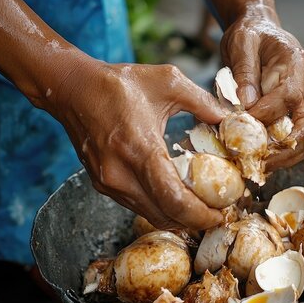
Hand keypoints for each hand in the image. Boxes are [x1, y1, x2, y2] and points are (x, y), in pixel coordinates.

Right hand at [48, 57, 225, 229]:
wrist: (73, 88)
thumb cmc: (118, 83)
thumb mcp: (168, 81)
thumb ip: (203, 102)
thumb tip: (231, 119)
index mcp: (139, 148)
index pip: (174, 199)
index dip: (201, 214)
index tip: (222, 212)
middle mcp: (121, 174)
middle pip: (164, 216)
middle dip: (195, 221)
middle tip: (218, 212)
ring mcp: (109, 183)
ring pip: (151, 215)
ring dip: (178, 217)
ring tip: (201, 206)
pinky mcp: (103, 185)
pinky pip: (138, 206)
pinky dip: (160, 207)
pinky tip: (176, 195)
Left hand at [220, 14, 303, 170]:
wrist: (263, 33)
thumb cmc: (251, 37)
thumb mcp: (241, 44)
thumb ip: (244, 72)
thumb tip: (247, 105)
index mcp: (301, 62)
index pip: (289, 96)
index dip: (266, 115)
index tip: (242, 126)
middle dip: (286, 150)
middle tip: (260, 163)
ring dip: (288, 156)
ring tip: (261, 166)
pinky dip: (287, 152)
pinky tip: (266, 159)